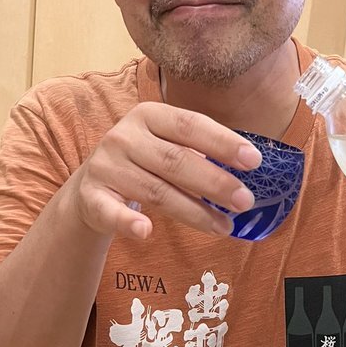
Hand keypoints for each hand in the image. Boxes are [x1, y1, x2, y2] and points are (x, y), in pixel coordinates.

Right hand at [69, 100, 261, 239]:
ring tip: (225, 227)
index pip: (190, 125)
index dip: (223, 142)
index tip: (255, 161)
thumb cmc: (143, 163)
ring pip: (156, 191)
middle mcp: (124, 137)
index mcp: (148, 115)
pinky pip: (111, 212)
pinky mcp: (91, 198)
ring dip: (194, 212)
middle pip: (176, 160)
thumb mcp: (165, 144)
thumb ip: (198, 150)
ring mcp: (106, 167)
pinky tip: (146, 231)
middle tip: (245, 201)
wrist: (90, 186)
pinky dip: (128, 222)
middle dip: (215, 182)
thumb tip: (247, 167)